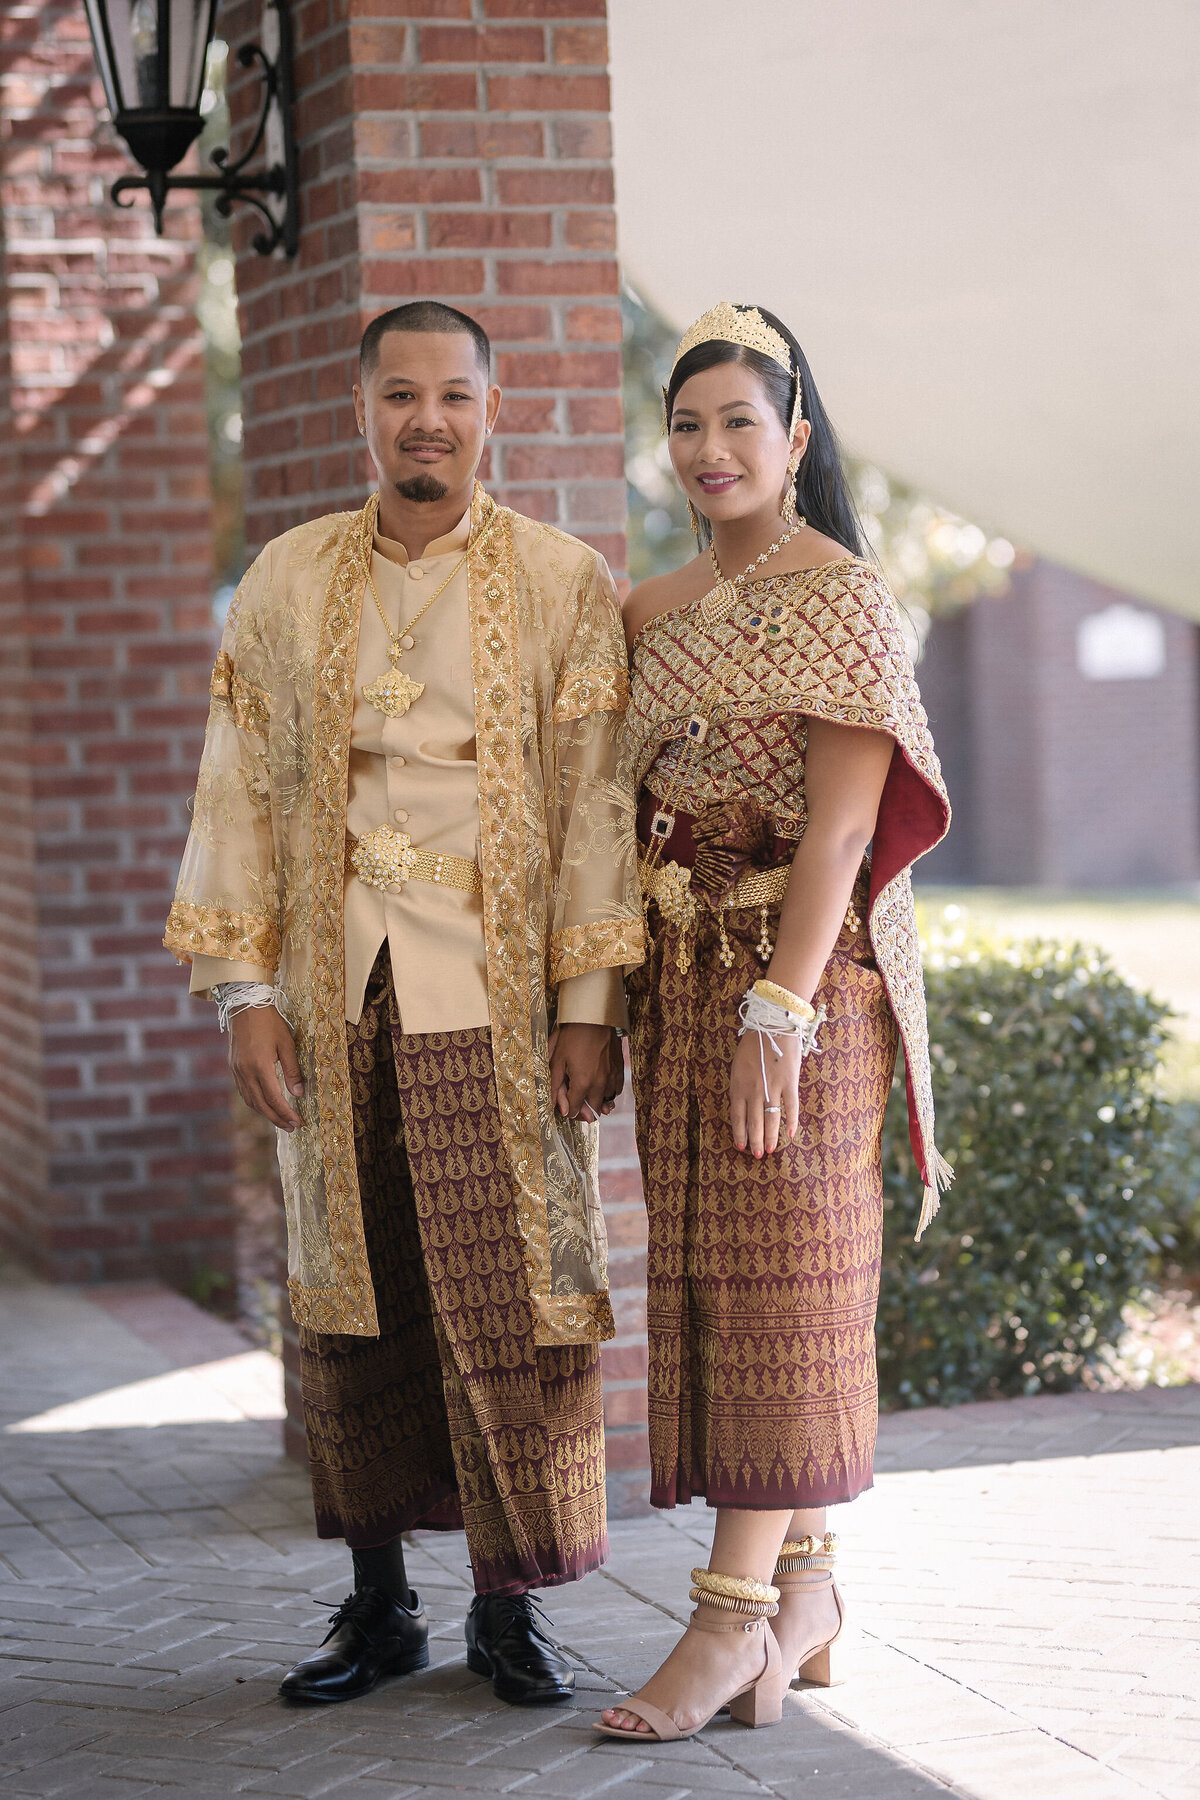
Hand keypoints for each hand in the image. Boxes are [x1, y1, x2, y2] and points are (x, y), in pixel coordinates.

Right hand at [229, 1006, 303, 1131]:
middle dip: (276, 1118)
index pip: (274, 1099)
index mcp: (260, 1067)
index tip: (297, 1122)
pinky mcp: (233, 1067)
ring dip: (265, 1113)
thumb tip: (298, 1093)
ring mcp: (237, 1070)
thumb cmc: (270, 1022)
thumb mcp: (287, 1044)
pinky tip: (264, 1104)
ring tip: (279, 1119)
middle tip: (291, 1128)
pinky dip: (255, 1102)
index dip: (286, 1113)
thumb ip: (292, 1070)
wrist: (245, 1005)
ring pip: (250, 1100)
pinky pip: (243, 1091)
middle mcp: (245, 1072)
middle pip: (261, 1105)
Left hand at [548, 1024, 623, 1121]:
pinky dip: (608, 1093)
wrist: (594, 1017)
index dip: (566, 1110)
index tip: (563, 1101)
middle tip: (574, 1098)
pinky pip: (616, 1091)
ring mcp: (612, 1077)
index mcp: (582, 1083)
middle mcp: (600, 1084)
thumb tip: (561, 1110)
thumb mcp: (557, 1060)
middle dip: (582, 1109)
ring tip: (587, 1093)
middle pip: (592, 1111)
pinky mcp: (620, 1070)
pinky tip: (600, 1085)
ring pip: (606, 1103)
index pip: (574, 1111)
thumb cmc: (572, 1036)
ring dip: (596, 1102)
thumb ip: (556, 1087)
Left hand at [729, 1027, 801, 1157]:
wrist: (772, 1025)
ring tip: (770, 1150)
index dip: (739, 1133)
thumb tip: (743, 1105)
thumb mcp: (738, 1065)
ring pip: (772, 1119)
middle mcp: (754, 1090)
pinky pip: (791, 1107)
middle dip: (755, 1141)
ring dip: (770, 1137)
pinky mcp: (789, 1083)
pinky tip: (791, 1134)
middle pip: (754, 1122)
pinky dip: (791, 1121)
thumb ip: (740, 1086)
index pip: (738, 1116)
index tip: (741, 1146)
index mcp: (739, 1086)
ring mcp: (772, 1088)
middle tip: (757, 1155)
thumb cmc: (752, 1044)